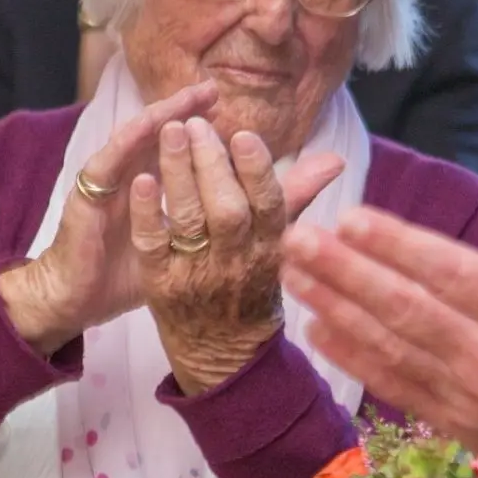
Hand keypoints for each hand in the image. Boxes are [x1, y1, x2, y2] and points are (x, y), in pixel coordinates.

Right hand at [0, 83, 218, 354]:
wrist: (74, 299)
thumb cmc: (122, 276)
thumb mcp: (170, 250)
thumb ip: (196, 229)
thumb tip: (242, 228)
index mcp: (148, 190)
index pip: (178, 152)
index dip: (204, 133)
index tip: (234, 116)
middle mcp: (127, 179)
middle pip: (159, 135)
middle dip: (186, 110)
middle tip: (214, 90)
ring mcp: (105, 183)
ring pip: (136, 139)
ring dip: (162, 115)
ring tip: (188, 98)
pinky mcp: (86, 196)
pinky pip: (109, 163)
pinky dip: (130, 144)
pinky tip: (151, 126)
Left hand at [130, 116, 343, 393]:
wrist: (224, 353)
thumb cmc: (254, 286)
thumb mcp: (284, 247)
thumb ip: (300, 196)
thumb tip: (335, 158)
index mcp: (271, 251)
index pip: (270, 205)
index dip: (257, 169)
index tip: (242, 135)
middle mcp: (237, 264)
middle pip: (227, 210)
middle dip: (211, 164)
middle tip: (195, 124)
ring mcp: (197, 276)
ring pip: (189, 221)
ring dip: (178, 173)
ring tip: (170, 132)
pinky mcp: (161, 285)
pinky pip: (153, 245)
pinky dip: (147, 212)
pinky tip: (142, 180)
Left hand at [281, 181, 477, 477]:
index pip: (452, 273)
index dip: (398, 247)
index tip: (352, 219)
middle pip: (407, 308)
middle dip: (347, 272)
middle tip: (298, 239)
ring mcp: (468, 393)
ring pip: (390, 345)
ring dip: (336, 308)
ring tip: (293, 275)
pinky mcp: (453, 421)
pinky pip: (394, 385)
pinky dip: (352, 358)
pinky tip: (316, 330)